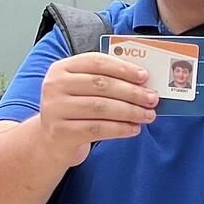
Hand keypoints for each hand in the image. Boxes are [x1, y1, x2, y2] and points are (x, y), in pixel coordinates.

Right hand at [38, 53, 157, 164]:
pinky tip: (134, 129)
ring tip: (148, 115)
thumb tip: (142, 83)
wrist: (50, 142)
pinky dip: (120, 129)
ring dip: (130, 111)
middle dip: (131, 92)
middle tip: (152, 98)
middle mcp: (55, 86)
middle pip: (101, 84)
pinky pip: (97, 129)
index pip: (96, 62)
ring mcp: (55, 109)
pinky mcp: (61, 132)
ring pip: (101, 107)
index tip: (144, 76)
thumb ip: (105, 81)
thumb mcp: (82, 90)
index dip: (123, 68)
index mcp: (62, 68)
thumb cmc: (74, 111)